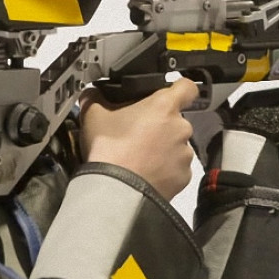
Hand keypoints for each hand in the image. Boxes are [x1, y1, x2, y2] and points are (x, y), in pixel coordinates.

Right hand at [79, 79, 198, 200]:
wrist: (115, 191)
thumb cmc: (108, 149)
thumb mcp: (93, 115)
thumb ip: (95, 97)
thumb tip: (91, 92)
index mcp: (164, 106)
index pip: (187, 87)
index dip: (180, 88)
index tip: (168, 95)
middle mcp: (181, 127)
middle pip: (175, 120)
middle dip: (160, 125)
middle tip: (137, 135)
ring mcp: (185, 154)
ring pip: (176, 145)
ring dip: (163, 149)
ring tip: (139, 158)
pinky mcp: (184, 177)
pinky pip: (177, 168)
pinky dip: (165, 170)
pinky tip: (146, 174)